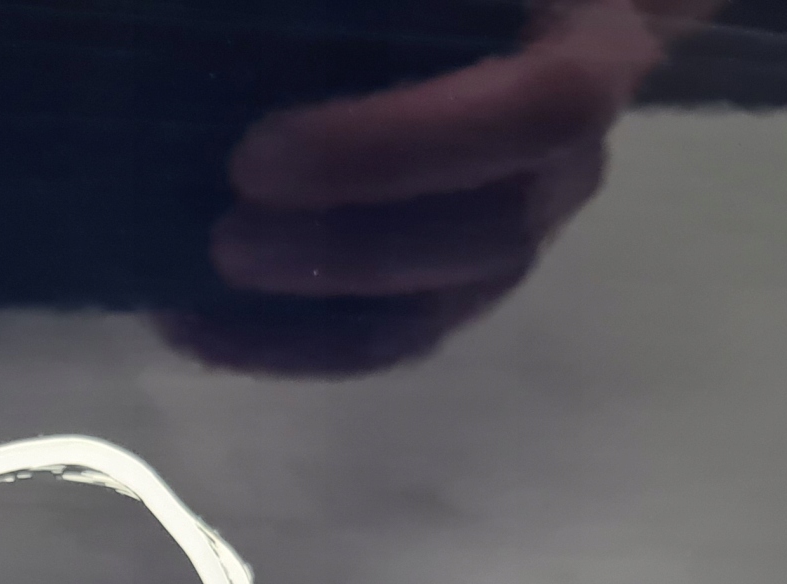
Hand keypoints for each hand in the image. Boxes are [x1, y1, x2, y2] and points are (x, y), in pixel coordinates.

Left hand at [163, 0, 723, 376]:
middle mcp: (569, 159)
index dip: (397, 144)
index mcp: (591, 50)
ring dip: (307, 316)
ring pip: (435, 307)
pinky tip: (198, 329)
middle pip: (488, 229)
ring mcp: (517, 237)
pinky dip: (288, 346)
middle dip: (344, 247)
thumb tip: (247, 39)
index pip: (540, 109)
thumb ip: (361, 14)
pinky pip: (386, 341)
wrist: (473, 32)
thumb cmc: (426, 2)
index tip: (259, 151)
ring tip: (195, 297)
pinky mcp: (456, 291)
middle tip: (222, 237)